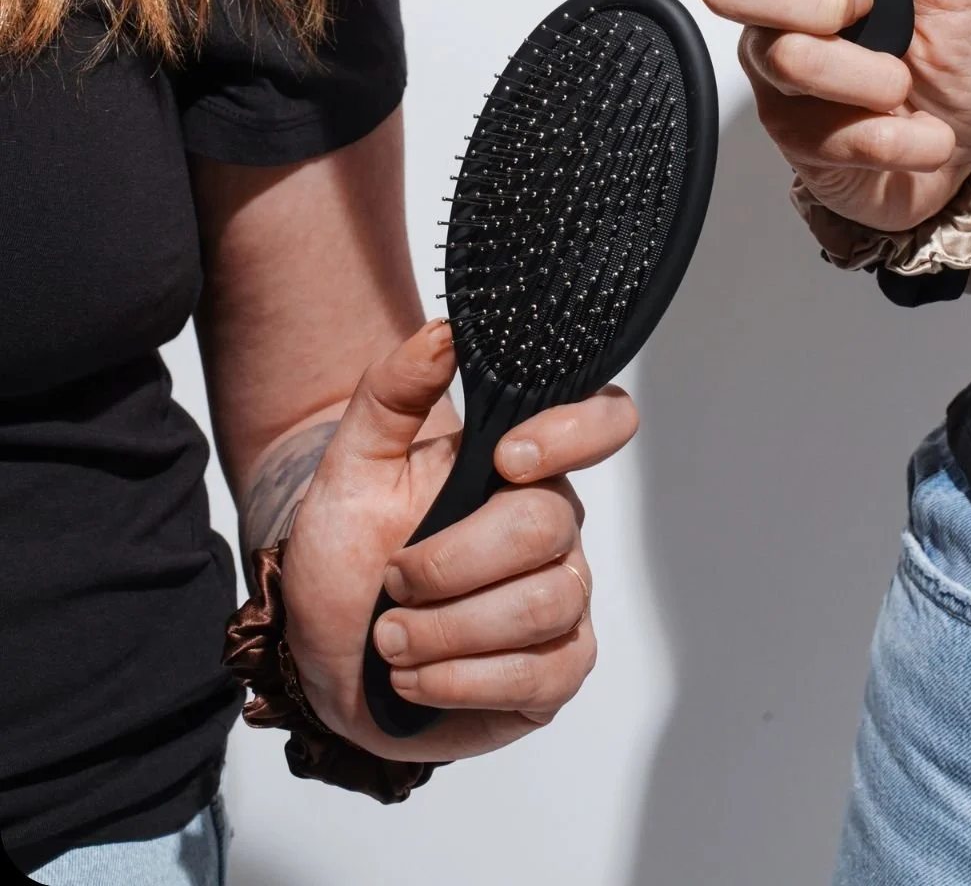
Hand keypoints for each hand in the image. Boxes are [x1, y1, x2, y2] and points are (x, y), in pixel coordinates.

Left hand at [279, 319, 638, 761]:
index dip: (575, 432)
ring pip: (544, 606)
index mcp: (523, 463)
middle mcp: (556, 526)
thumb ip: (393, 392)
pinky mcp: (554, 672)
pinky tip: (414, 679)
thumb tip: (446, 332)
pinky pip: (544, 676)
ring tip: (389, 639)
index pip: (603, 421)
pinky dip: (464, 680)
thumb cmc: (349, 551)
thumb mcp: (351, 464)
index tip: (505, 457)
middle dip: (452, 562)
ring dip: (447, 630)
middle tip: (391, 581)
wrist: (325, 651)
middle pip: (548, 526)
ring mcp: (564, 601)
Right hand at [681, 0, 970, 231]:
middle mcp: (771, 13)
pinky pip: (829, 132)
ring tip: (903, 84)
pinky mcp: (793, 138)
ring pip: (788, 58)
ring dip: (870, 74)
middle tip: (861, 9)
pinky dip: (895, 134)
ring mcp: (775, 75)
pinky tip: (919, 133)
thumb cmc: (954, 59)